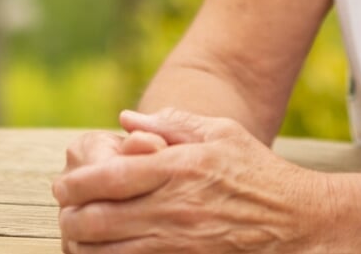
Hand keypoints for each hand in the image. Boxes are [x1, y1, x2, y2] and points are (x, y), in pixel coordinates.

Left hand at [53, 108, 344, 253]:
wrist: (298, 220)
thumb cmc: (258, 171)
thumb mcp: (220, 133)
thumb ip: (171, 123)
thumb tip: (126, 119)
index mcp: (178, 167)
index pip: (109, 176)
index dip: (75, 184)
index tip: (63, 186)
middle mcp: (174, 206)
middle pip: (100, 219)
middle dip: (71, 218)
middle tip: (64, 213)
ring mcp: (179, 240)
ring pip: (110, 251)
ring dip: (85, 245)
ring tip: (77, 237)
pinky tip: (106, 252)